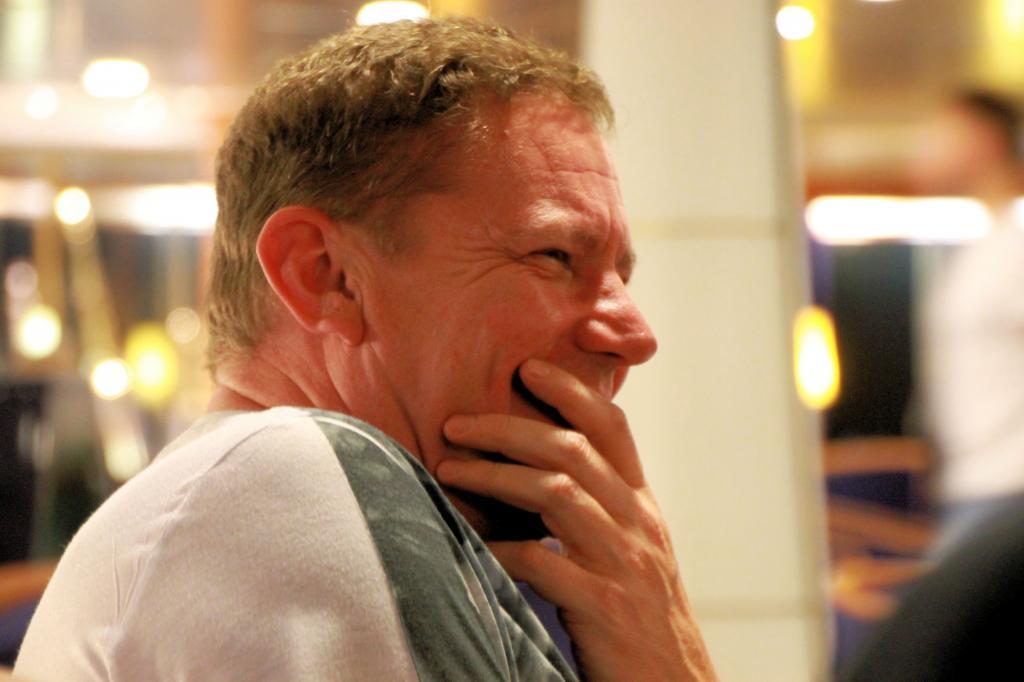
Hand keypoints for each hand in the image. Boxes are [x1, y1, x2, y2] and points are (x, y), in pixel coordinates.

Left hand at [438, 359, 716, 681]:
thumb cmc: (638, 615)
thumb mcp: (630, 550)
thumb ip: (598, 509)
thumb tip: (536, 471)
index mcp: (641, 506)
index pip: (613, 428)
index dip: (572, 391)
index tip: (528, 367)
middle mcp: (636, 524)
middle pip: (573, 451)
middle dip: (508, 429)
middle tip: (456, 423)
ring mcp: (622, 563)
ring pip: (556, 493)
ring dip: (495, 476)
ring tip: (448, 470)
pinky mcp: (602, 606)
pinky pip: (541, 564)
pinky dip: (499, 548)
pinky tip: (470, 545)